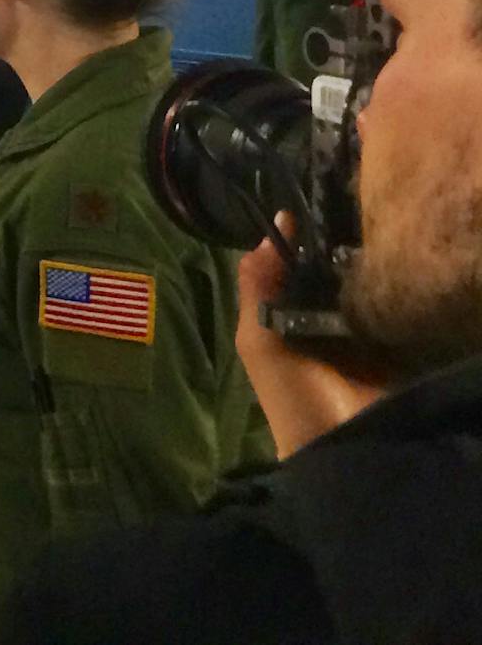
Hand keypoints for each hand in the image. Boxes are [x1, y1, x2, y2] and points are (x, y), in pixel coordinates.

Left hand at [235, 230, 393, 458]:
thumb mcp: (258, 339)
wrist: (344, 448)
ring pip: (362, 282)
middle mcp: (323, 317)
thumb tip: (269, 231)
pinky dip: (391, 287)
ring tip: (372, 228)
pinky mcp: (394, 340)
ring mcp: (360, 328)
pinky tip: (392, 262)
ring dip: (364, 264)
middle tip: (349, 210)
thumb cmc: (292, 394)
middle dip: (337, 247)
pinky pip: (392, 303)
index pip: (297, 266)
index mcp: (288, 314)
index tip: (312, 202)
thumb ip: (256, 287)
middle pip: (331, 270)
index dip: (302, 239)